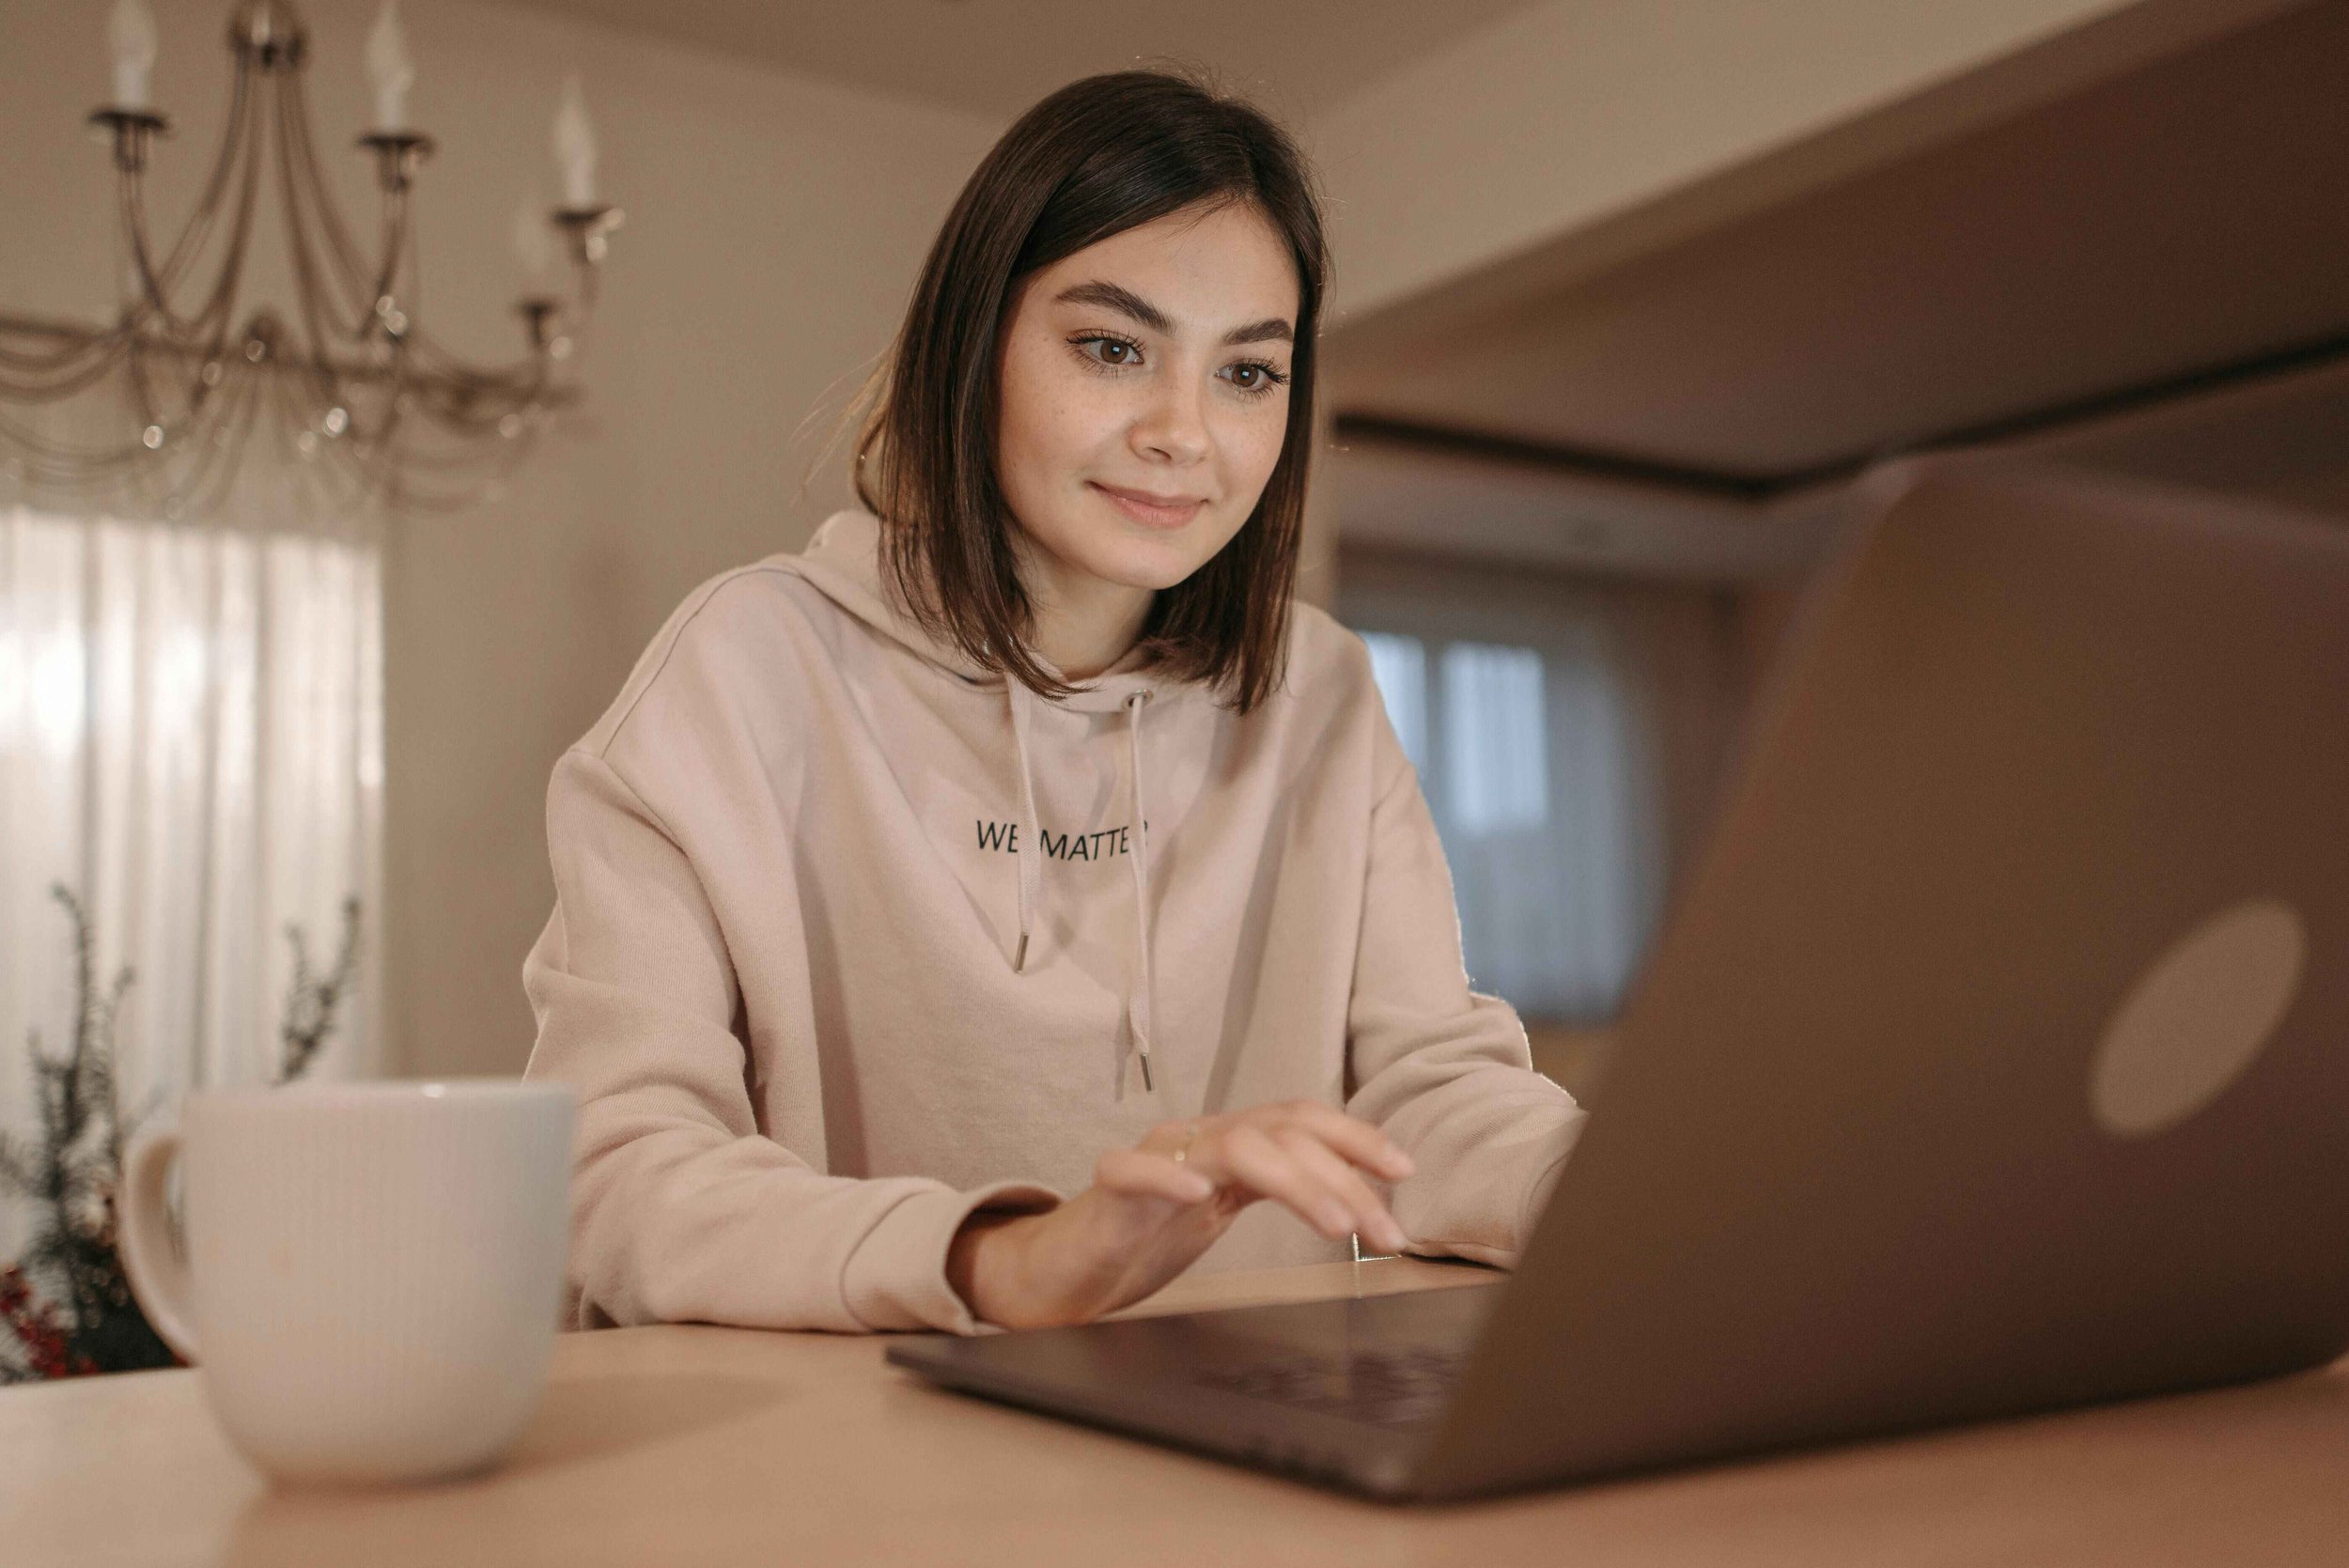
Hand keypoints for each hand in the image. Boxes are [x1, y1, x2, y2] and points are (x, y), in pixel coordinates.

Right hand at [945, 1101, 1415, 1329]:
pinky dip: (1167, 1177)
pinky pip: (1132, 1170)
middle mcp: (1196, 1139)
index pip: (1301, 1121)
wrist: (1056, 1270)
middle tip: (1386, 1230)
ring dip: (1294, 1181)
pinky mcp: (1106, 1191)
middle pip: (1281, 1132)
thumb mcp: (1224, 1213)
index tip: (1405, 1171)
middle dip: (1345, 1176)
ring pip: (1232, 1145)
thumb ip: (1277, 1192)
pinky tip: (1198, 1197)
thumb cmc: (1141, 1240)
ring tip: (1334, 1223)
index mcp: (1228, 1145)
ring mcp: (1152, 1159)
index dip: (1355, 1138)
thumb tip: (1362, 1201)